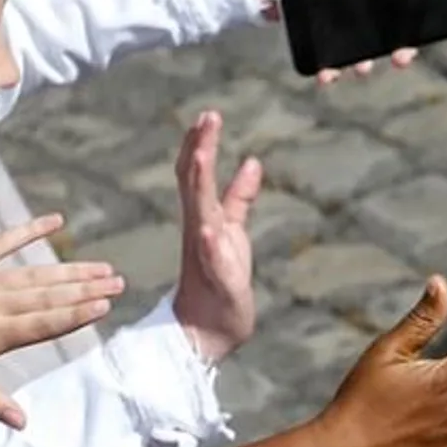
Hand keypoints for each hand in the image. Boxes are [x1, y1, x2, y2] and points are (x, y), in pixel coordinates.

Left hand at [0, 215, 125, 427]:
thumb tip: (23, 423)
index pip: (41, 325)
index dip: (75, 315)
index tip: (105, 307)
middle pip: (46, 296)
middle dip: (85, 289)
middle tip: (118, 282)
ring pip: (33, 274)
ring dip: (70, 269)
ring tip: (102, 266)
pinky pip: (0, 242)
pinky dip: (27, 230)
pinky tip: (53, 220)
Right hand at [171, 111, 259, 363]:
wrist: (210, 331)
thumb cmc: (221, 281)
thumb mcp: (235, 231)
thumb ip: (240, 198)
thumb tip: (252, 163)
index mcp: (203, 219)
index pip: (197, 176)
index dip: (201, 145)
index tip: (208, 115)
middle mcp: (199, 231)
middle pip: (194, 184)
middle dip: (200, 150)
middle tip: (207, 118)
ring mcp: (205, 253)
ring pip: (198, 211)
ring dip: (200, 181)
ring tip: (203, 152)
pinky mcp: (217, 278)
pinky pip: (210, 256)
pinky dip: (210, 240)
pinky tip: (210, 227)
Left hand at [233, 0, 418, 80]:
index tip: (420, 22)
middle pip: (384, 12)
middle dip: (393, 38)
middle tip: (401, 57)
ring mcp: (335, 3)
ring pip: (361, 34)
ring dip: (364, 56)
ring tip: (361, 70)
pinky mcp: (318, 22)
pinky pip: (334, 45)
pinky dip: (333, 61)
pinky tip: (330, 72)